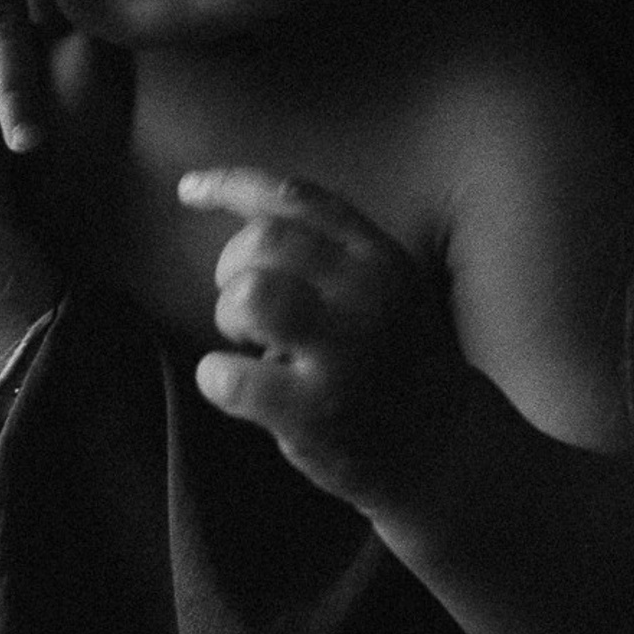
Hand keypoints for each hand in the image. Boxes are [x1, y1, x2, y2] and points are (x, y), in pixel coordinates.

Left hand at [178, 169, 461, 511]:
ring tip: (247, 340)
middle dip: (231, 267)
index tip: (188, 189)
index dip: (230, 185)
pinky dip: (215, 376)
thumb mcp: (382, 286)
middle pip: (263, 240)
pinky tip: (232, 384)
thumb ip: (329, 249)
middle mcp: (367, 295)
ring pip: (249, 295)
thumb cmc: (394, 358)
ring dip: (230, 313)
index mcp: (378, 256)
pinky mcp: (316, 412)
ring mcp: (344, 354)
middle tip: (245, 308)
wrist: (446, 448)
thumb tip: (241, 214)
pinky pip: (231, 377)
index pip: (295, 198)